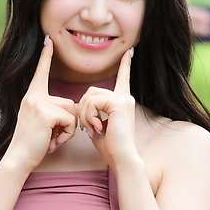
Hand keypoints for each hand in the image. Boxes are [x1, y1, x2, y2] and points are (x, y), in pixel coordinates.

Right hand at [5, 38, 76, 170]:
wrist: (19, 158)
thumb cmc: (34, 144)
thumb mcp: (43, 122)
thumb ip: (54, 110)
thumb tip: (75, 108)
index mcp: (32, 96)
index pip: (41, 72)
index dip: (46, 56)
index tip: (49, 40)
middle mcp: (34, 96)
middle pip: (70, 103)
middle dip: (69, 123)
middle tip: (52, 135)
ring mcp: (38, 103)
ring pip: (72, 111)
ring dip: (69, 129)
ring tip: (52, 138)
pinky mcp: (46, 112)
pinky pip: (71, 120)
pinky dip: (67, 134)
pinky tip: (52, 141)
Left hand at [77, 48, 136, 166]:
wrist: (122, 157)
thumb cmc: (111, 147)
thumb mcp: (99, 125)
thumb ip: (93, 112)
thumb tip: (81, 104)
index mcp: (122, 101)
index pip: (123, 78)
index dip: (125, 65)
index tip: (128, 52)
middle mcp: (125, 97)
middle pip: (91, 90)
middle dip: (83, 109)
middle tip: (88, 127)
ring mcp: (123, 99)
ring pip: (89, 96)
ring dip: (84, 114)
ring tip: (92, 129)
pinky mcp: (118, 103)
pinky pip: (92, 102)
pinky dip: (89, 116)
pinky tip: (97, 127)